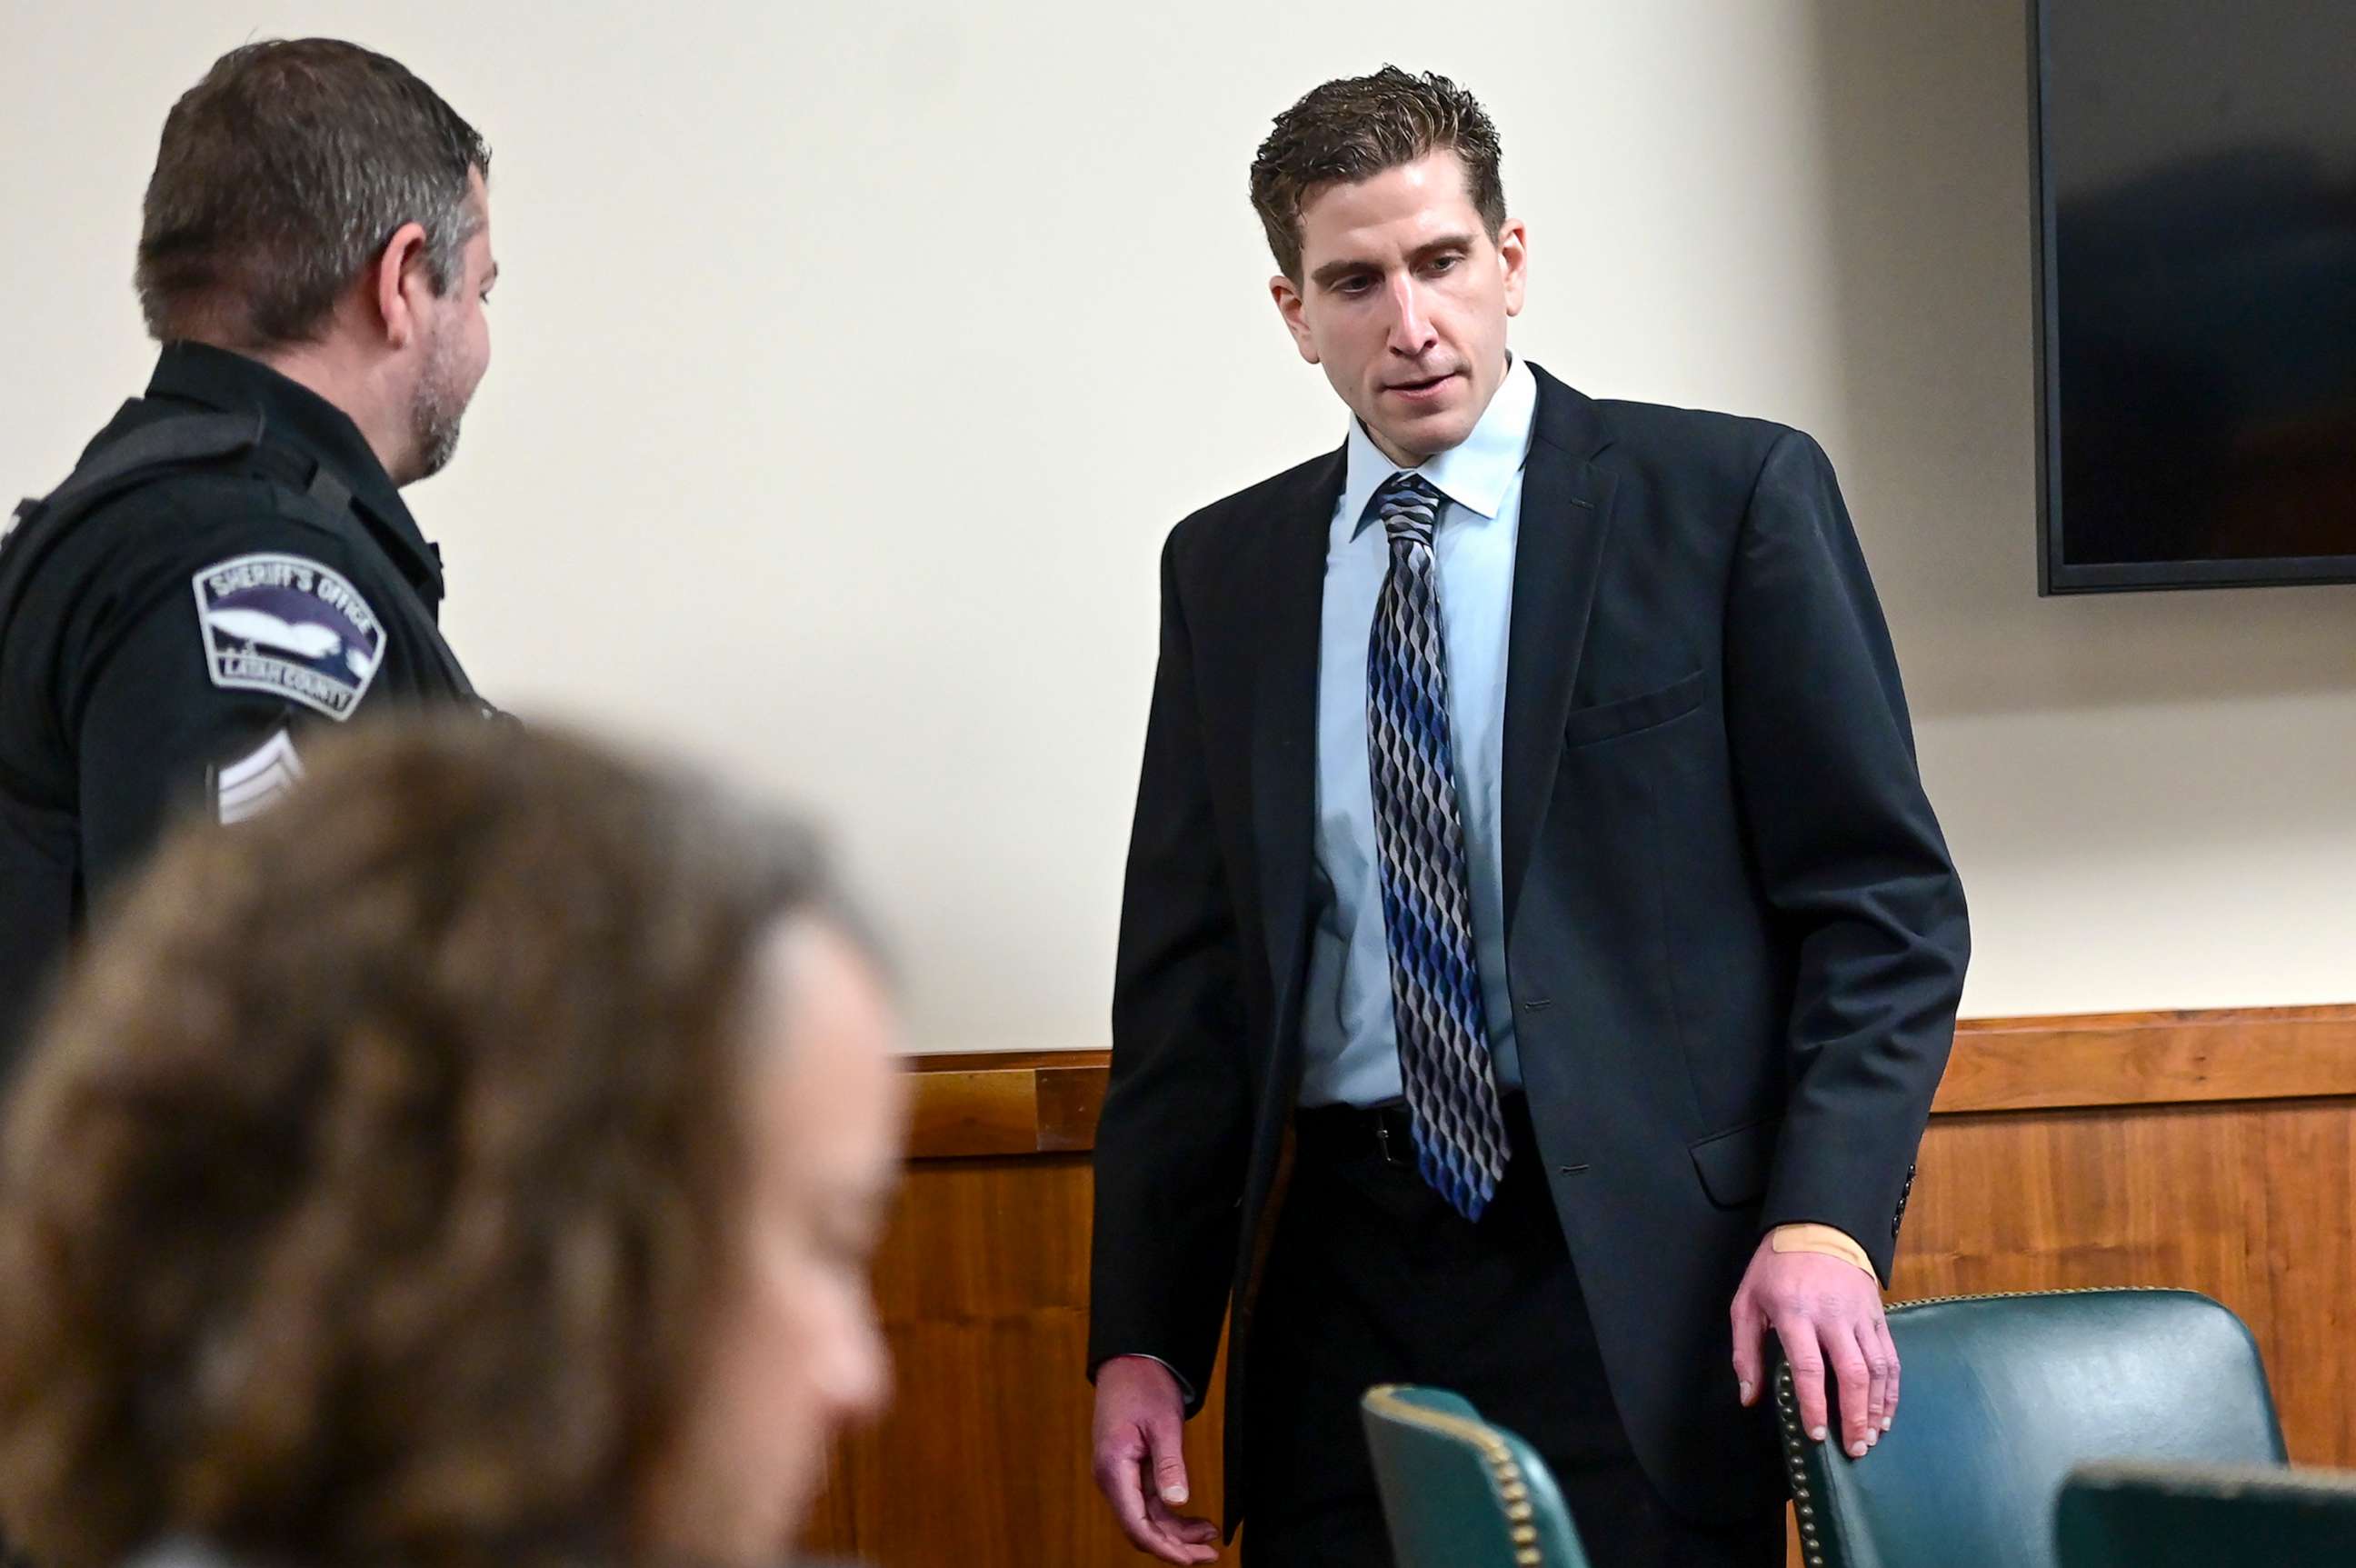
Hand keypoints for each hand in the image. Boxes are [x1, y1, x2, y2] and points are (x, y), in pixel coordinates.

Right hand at [1092, 1355, 1219, 1562]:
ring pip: (1147, 1520)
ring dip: (1176, 1534)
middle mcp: (1112, 1479)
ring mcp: (1120, 1477)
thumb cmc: (1143, 1386)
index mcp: (1113, 1469)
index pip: (1136, 1525)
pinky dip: (1172, 1516)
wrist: (1131, 1362)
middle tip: (1209, 1555)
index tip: (1190, 1559)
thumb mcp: (1164, 1423)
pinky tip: (1196, 1521)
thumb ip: (1169, 1464)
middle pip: (1141, 1529)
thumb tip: (1178, 1502)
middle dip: (1174, 1547)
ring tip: (1209, 1538)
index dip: (1164, 1547)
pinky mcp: (1131, 1472)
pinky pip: (1149, 1504)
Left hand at [1729, 1236, 1896, 1460]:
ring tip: (1871, 1437)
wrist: (1818, 1226)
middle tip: (1853, 1449)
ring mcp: (1860, 1315)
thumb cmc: (1775, 1268)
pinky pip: (1890, 1357)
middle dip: (1855, 1417)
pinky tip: (1886, 1413)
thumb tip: (1749, 1398)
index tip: (1816, 1434)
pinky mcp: (1878, 1315)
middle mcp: (1832, 1316)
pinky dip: (1891, 1389)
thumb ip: (1745, 1353)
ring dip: (1877, 1408)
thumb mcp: (1746, 1303)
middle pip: (1852, 1374)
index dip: (1814, 1405)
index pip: (1810, 1368)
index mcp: (1795, 1313)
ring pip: (1877, 1368)